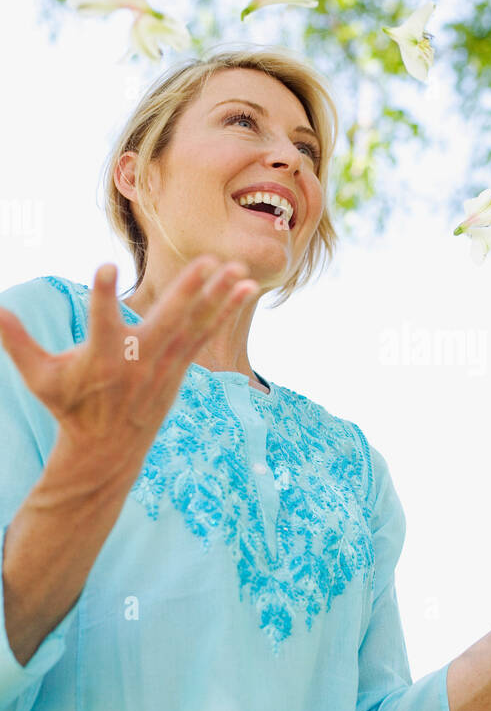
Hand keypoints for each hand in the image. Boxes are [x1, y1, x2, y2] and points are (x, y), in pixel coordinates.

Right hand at [0, 257, 258, 478]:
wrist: (106, 449)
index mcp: (102, 358)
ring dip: (218, 296)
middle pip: (167, 321)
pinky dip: (225, 311)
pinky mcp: (179, 366)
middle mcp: (138, 360)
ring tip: (239, 268)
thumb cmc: (70, 406)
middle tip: (207, 261)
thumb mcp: (40, 377)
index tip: (106, 268)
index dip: (104, 297)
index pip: (101, 321)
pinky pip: (205, 333)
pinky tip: (246, 288)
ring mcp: (164, 364)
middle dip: (187, 292)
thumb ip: (17, 342)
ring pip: (195, 324)